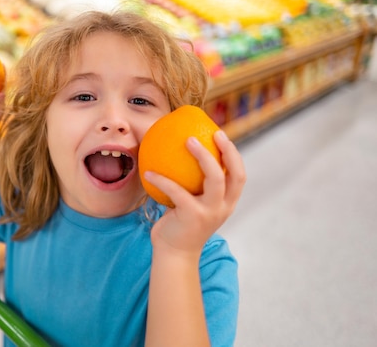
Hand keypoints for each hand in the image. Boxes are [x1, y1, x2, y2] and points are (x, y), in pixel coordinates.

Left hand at [145, 130, 245, 256]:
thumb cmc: (180, 225)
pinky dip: (162, 179)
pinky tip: (148, 171)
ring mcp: (210, 212)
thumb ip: (192, 186)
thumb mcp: (192, 205)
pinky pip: (177, 191)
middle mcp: (223, 207)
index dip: (234, 155)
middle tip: (213, 133)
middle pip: (235, 175)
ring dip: (202, 156)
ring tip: (187, 141)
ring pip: (215, 179)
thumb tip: (175, 157)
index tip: (221, 135)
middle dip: (227, 151)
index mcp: (226, 203)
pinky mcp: (192, 216)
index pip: (240, 176)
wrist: (175, 255)